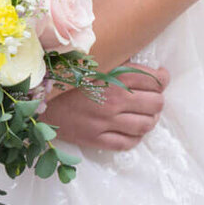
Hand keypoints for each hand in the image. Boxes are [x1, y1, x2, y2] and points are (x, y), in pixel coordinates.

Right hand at [43, 65, 168, 153]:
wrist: (41, 99)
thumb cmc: (68, 77)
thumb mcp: (95, 61)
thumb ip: (119, 62)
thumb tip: (143, 64)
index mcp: (114, 75)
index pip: (154, 79)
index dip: (162, 79)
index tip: (161, 79)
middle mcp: (114, 99)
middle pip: (156, 103)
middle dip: (158, 100)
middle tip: (152, 97)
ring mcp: (106, 121)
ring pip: (146, 125)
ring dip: (150, 119)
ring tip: (145, 114)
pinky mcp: (97, 139)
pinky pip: (128, 143)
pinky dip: (136, 137)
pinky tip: (132, 130)